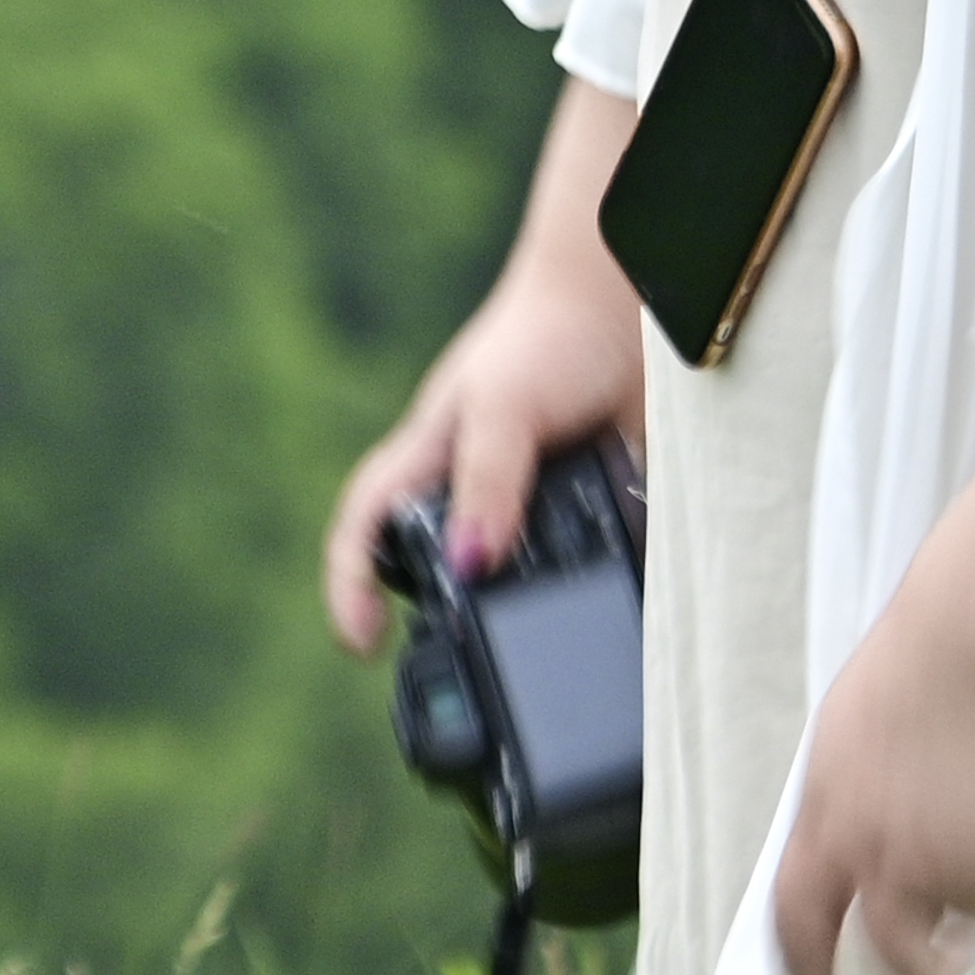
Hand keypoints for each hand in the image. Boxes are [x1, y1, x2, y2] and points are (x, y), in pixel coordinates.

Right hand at [322, 266, 644, 653]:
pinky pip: (579, 561)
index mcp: (430, 458)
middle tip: (456, 669)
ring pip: (507, 575)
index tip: (362, 641)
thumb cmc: (545, 337)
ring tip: (536, 657)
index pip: (366, 527)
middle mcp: (472, 486)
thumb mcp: (504, 408)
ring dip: (516, 615)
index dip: (349, 584)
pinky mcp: (585, 502)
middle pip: (431, 564)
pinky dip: (587, 588)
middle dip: (433, 618)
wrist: (626, 304)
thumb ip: (487, 483)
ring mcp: (527, 498)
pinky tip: (609, 613)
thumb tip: (471, 565)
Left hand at [769, 604, 974, 974]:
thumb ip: (838, 816)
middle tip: (941, 960)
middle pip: (898, 958)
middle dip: (921, 971)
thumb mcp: (837, 747)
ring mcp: (955, 868)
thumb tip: (851, 866)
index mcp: (829, 831)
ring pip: (973, 909)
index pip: (799, 924)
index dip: (804, 971)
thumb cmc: (904, 674)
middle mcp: (887, 865)